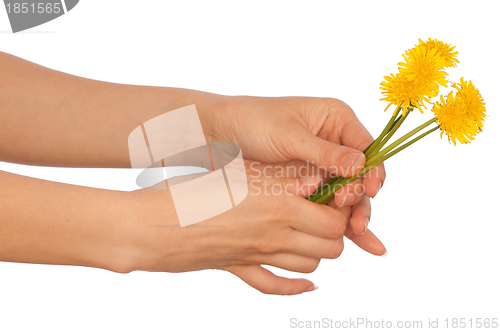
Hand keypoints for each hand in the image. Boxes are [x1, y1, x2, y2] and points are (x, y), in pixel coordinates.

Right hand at [131, 178, 350, 294]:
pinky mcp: (241, 268)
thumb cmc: (192, 188)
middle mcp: (275, 232)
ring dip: (316, 251)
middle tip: (324, 214)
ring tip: (307, 233)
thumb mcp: (240, 170)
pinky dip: (297, 288)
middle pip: (331, 245)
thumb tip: (314, 181)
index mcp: (278, 202)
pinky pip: (277, 287)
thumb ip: (281, 176)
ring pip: (311, 266)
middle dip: (334, 231)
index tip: (336, 197)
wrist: (153, 224)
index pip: (334, 217)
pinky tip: (307, 284)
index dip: (342, 208)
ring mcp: (259, 255)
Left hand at [209, 96, 385, 235]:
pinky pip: (330, 200)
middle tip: (355, 222)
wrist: (219, 133)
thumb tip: (361, 165)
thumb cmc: (252, 121)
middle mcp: (335, 141)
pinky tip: (353, 237)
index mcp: (336, 119)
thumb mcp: (289, 135)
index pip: (367, 147)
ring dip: (355, 213)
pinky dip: (339, 218)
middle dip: (361, 198)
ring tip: (357, 234)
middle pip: (361, 174)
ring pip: (348, 191)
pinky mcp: (310, 181)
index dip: (373, 171)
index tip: (369, 191)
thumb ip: (324, 152)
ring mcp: (323, 164)